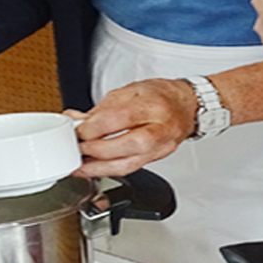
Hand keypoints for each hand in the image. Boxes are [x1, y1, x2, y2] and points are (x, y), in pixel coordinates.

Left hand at [67, 79, 197, 176]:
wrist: (186, 105)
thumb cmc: (160, 96)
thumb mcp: (130, 91)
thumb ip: (103, 109)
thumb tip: (78, 121)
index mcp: (153, 105)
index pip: (120, 118)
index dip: (94, 127)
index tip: (77, 130)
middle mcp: (161, 128)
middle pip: (126, 145)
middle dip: (96, 149)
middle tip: (77, 148)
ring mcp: (161, 148)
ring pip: (128, 164)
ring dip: (98, 168)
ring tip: (79, 167)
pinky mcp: (157, 159)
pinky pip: (130, 169)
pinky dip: (109, 170)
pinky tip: (94, 169)